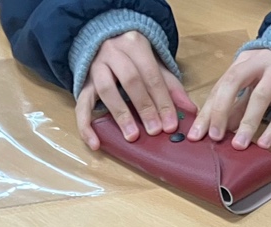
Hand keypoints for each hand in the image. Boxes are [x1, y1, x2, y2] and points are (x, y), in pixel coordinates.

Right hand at [76, 31, 194, 148]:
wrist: (104, 40)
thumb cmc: (134, 58)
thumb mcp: (155, 65)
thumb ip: (171, 86)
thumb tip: (190, 110)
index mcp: (135, 44)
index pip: (152, 75)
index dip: (162, 101)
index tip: (170, 124)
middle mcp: (113, 52)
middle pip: (130, 80)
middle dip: (145, 108)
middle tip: (155, 131)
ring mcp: (95, 66)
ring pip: (106, 90)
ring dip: (121, 115)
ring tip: (132, 136)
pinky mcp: (83, 83)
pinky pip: (81, 105)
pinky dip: (86, 126)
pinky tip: (95, 143)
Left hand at [189, 49, 270, 149]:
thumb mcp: (252, 83)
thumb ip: (237, 104)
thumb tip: (218, 130)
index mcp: (243, 61)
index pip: (221, 86)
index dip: (208, 110)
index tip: (197, 134)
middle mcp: (260, 63)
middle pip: (234, 82)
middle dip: (221, 110)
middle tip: (214, 136)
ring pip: (261, 97)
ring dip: (248, 122)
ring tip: (238, 145)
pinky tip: (264, 143)